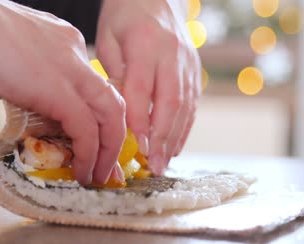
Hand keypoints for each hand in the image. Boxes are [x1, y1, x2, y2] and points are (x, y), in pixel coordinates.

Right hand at [0, 0, 125, 184]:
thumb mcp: (13, 62)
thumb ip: (28, 81)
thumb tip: (26, 100)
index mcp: (67, 47)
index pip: (95, 88)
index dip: (99, 119)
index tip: (94, 143)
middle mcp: (77, 56)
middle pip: (113, 103)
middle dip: (115, 140)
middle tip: (108, 169)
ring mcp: (72, 71)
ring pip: (109, 117)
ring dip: (107, 152)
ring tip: (98, 176)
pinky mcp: (60, 91)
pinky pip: (86, 129)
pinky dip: (88, 154)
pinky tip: (82, 171)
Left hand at [96, 0, 201, 174]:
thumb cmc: (124, 18)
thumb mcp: (109, 39)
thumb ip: (115, 73)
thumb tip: (120, 112)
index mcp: (146, 43)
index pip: (142, 88)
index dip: (139, 120)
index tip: (135, 146)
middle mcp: (172, 54)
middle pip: (170, 102)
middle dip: (161, 137)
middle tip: (153, 165)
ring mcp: (188, 62)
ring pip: (185, 106)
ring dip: (175, 137)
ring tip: (164, 163)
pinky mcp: (195, 70)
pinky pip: (192, 103)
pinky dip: (184, 127)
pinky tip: (175, 146)